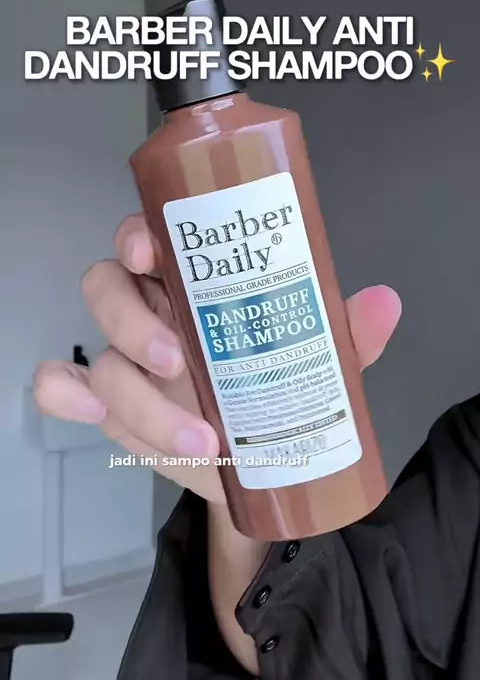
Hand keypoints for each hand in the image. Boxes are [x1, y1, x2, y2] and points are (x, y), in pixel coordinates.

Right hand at [33, 214, 401, 504]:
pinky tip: (93, 416)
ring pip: (97, 350)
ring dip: (135, 393)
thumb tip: (383, 302)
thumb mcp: (313, 359)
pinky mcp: (104, 403)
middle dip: (131, 319)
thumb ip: (344, 332)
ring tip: (198, 437)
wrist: (255, 466)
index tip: (152, 251)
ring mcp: (121, 357)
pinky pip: (57, 385)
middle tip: (178, 359)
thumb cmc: (273, 393)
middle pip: (106, 284)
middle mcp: (149, 310)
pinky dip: (63, 395)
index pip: (147, 237)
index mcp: (189, 283)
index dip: (138, 235)